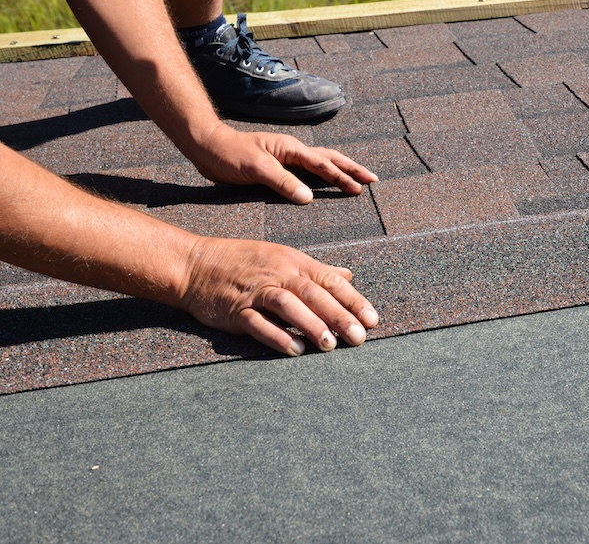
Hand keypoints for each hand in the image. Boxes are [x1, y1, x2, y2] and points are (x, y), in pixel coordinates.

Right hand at [180, 236, 378, 354]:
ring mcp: (256, 292)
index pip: (330, 280)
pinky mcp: (236, 310)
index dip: (353, 300)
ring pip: (288, 306)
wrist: (195, 264)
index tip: (372, 320)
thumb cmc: (244, 262)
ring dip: (311, 325)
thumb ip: (317, 270)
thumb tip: (348, 276)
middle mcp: (278, 274)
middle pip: (314, 294)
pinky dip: (277, 336)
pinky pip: (259, 323)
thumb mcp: (283, 257)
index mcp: (294, 262)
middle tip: (359, 338)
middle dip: (339, 316)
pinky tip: (295, 351)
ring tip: (330, 345)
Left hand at [190, 124, 377, 203]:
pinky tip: (329, 181)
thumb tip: (309, 197)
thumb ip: (283, 182)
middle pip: (331, 158)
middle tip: (373, 180)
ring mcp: (287, 157)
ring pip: (322, 162)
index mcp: (291, 149)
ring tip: (359, 179)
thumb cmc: (228, 155)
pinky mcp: (280, 166)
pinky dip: (325, 174)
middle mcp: (293, 151)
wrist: (207, 146)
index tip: (359, 189)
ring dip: (342, 170)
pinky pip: (309, 170)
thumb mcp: (256, 169)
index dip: (342, 178)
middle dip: (353, 169)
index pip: (323, 165)